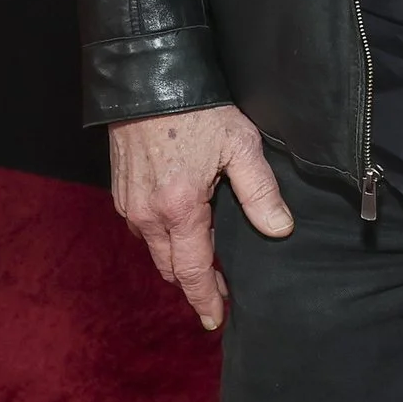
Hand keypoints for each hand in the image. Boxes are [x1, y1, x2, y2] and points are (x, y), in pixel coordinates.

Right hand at [108, 105, 292, 330]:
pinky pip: (143, 230)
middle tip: (220, 289)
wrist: (147, 81)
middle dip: (195, 283)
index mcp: (180, 210)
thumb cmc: (198, 111)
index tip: (217, 320)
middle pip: (171, 268)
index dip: (206, 299)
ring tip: (206, 259)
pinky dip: (164, 238)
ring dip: (179, 260)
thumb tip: (280, 230)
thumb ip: (260, 191)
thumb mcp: (240, 146)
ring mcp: (130, 205)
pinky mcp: (122, 193)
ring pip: (155, 250)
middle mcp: (148, 215)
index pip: (193, 272)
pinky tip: (183, 228)